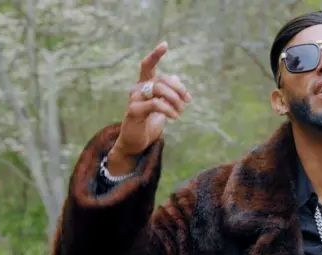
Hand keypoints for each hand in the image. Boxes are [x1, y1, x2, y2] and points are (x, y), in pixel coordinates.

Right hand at [107, 41, 192, 174]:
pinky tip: (174, 116)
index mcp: (144, 86)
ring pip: (159, 88)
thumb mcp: (162, 106)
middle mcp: (137, 89)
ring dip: (175, 99)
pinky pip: (155, 104)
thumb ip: (168, 92)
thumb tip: (176, 77)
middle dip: (179, 89)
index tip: (165, 44)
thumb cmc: (148, 124)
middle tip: (187, 102)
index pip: (148, 65)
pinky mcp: (134, 111)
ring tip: (180, 111)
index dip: (156, 54)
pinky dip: (168, 109)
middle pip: (162, 79)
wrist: (136, 143)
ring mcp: (134, 99)